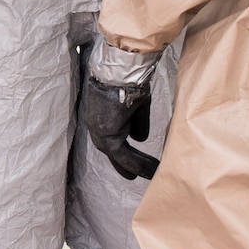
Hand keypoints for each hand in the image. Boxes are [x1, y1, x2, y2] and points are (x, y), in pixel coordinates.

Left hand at [80, 41, 161, 180]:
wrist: (120, 72)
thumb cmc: (127, 81)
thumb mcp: (135, 104)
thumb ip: (136, 122)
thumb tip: (140, 139)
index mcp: (100, 116)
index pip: (110, 138)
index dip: (122, 151)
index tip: (131, 162)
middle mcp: (96, 125)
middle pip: (112, 151)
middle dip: (125, 164)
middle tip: (136, 176)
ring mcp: (99, 131)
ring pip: (118, 156)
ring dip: (135, 166)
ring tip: (152, 174)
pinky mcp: (107, 135)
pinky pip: (123, 156)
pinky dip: (137, 164)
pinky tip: (150, 170)